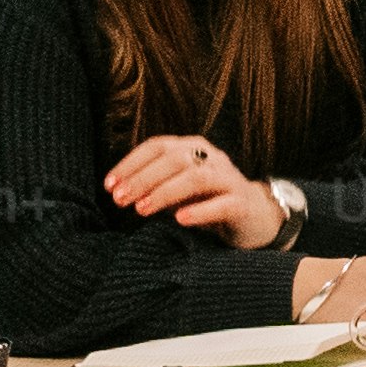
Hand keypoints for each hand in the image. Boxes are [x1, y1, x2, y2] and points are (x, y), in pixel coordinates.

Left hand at [109, 133, 282, 247]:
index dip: (131, 163)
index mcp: (193, 148)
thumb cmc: (208, 201)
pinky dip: (200, 211)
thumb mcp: (178, 190)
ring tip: (142, 210)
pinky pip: (222, 204)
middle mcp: (212, 157)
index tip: (109, 185)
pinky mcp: (242, 203)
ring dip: (165, 192)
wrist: (256, 217)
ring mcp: (229, 179)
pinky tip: (180, 220)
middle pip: (175, 159)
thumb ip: (156, 186)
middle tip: (120, 200)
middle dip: (143, 179)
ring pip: (196, 177)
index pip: (158, 146)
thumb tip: (120, 190)